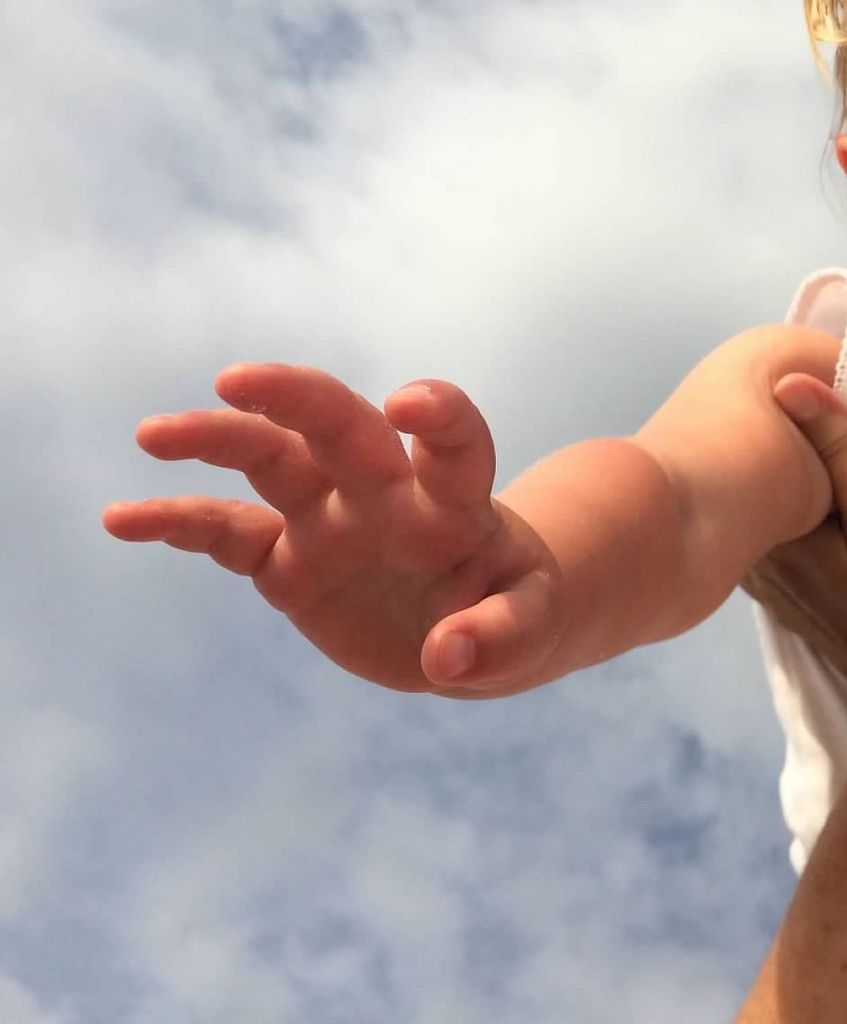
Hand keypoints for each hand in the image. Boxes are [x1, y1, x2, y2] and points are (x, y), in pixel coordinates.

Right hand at [102, 364, 561, 693]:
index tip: (409, 405)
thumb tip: (449, 658)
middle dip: (295, 396)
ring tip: (154, 434)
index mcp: (455, 499)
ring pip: (272, 460)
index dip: (438, 413)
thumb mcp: (531, 627)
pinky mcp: (288, 560)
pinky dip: (178, 521)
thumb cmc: (516, 608)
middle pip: (342, 426)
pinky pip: (226, 533)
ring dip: (218, 440)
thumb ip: (502, 635)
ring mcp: (331, 520)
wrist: (478, 627)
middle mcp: (387, 492)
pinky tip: (122, 518)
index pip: (453, 439)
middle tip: (236, 380)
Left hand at [743, 375, 846, 709]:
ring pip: (772, 501)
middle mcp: (754, 552)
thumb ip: (840, 447)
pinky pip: (782, 530)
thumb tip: (787, 382)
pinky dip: (801, 507)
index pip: (766, 444)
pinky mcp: (788, 592)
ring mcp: (768, 577)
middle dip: (792, 440)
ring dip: (795, 474)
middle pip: (765, 473)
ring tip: (836, 445)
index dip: (797, 409)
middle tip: (840, 411)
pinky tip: (828, 495)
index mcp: (771, 526)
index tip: (833, 388)